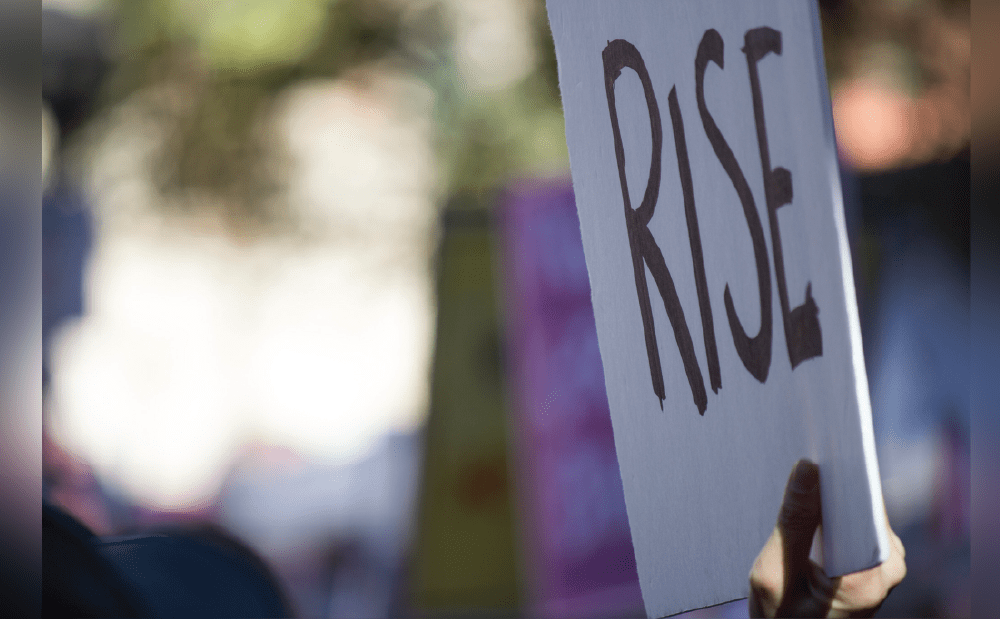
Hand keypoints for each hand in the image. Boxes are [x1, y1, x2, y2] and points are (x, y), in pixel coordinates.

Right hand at [748, 460, 905, 617]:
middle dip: (833, 483)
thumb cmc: (780, 618)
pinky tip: (809, 498)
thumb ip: (793, 521)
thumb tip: (807, 466)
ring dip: (831, 495)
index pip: (863, 509)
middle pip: (864, 507)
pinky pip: (857, 521)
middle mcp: (888, 570)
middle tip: (804, 459)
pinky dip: (833, 509)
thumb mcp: (773, 573)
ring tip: (804, 475)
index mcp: (868, 579)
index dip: (842, 475)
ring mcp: (884, 565)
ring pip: (860, 511)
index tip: (822, 447)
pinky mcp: (875, 560)